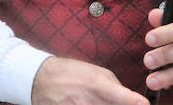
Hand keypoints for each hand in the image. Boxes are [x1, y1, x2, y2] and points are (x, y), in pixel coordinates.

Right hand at [32, 57, 147, 104]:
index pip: (119, 96)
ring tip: (95, 100)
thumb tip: (131, 100)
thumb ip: (115, 87)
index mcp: (96, 84)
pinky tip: (87, 104)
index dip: (132, 101)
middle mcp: (87, 101)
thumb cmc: (70, 73)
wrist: (40, 79)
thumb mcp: (95, 71)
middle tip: (110, 100)